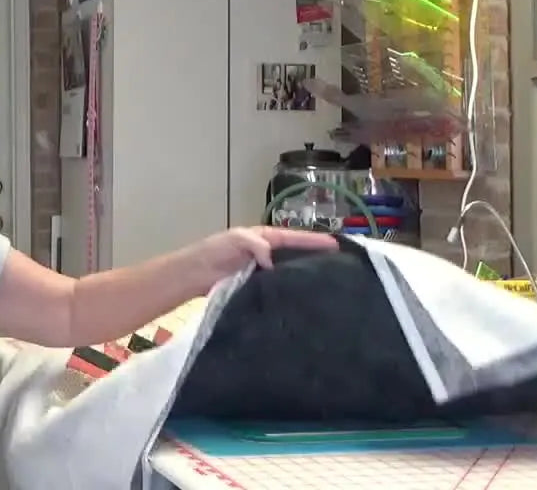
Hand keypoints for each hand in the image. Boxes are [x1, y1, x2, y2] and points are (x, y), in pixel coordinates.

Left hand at [181, 226, 338, 293]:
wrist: (193, 274)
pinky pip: (279, 288)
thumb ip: (255, 244)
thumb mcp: (235, 239)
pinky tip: (305, 300)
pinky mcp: (258, 289)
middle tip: (343, 267)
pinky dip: (291, 291)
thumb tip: (273, 261)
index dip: (315, 241)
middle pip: (297, 255)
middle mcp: (268, 254)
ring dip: (307, 276)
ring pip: (290, 272)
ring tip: (331, 284)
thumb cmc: (213, 252)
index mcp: (264, 238)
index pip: (295, 238)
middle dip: (317, 258)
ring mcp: (264, 272)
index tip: (338, 246)